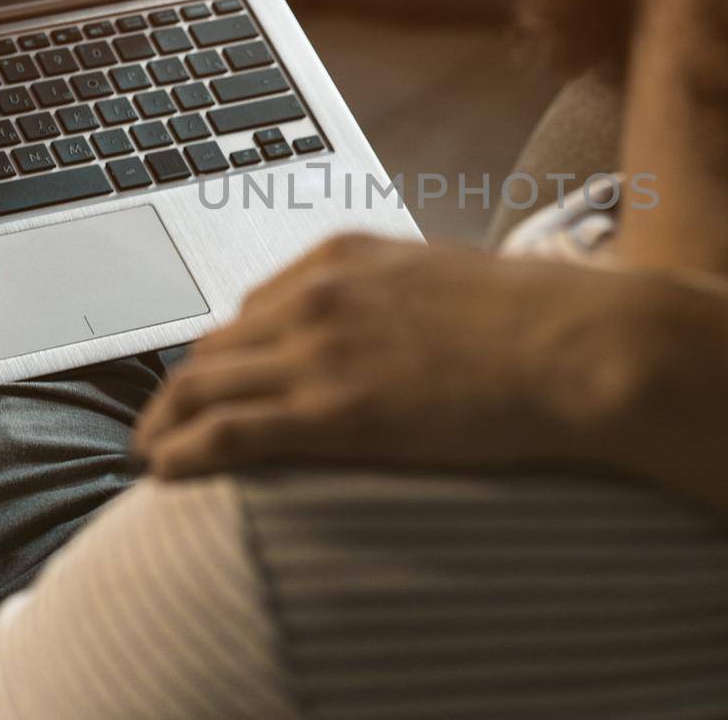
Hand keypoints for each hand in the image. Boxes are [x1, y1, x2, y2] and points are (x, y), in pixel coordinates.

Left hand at [133, 234, 715, 478]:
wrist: (577, 346)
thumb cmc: (537, 321)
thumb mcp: (447, 283)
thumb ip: (394, 301)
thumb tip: (382, 336)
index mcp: (346, 257)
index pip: (252, 306)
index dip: (225, 352)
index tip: (215, 381)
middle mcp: (318, 295)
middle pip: (216, 346)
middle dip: (182, 388)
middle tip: (165, 423)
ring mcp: (319, 350)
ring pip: (202, 384)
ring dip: (165, 421)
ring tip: (150, 454)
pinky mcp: (329, 410)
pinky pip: (223, 430)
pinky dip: (181, 449)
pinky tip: (162, 471)